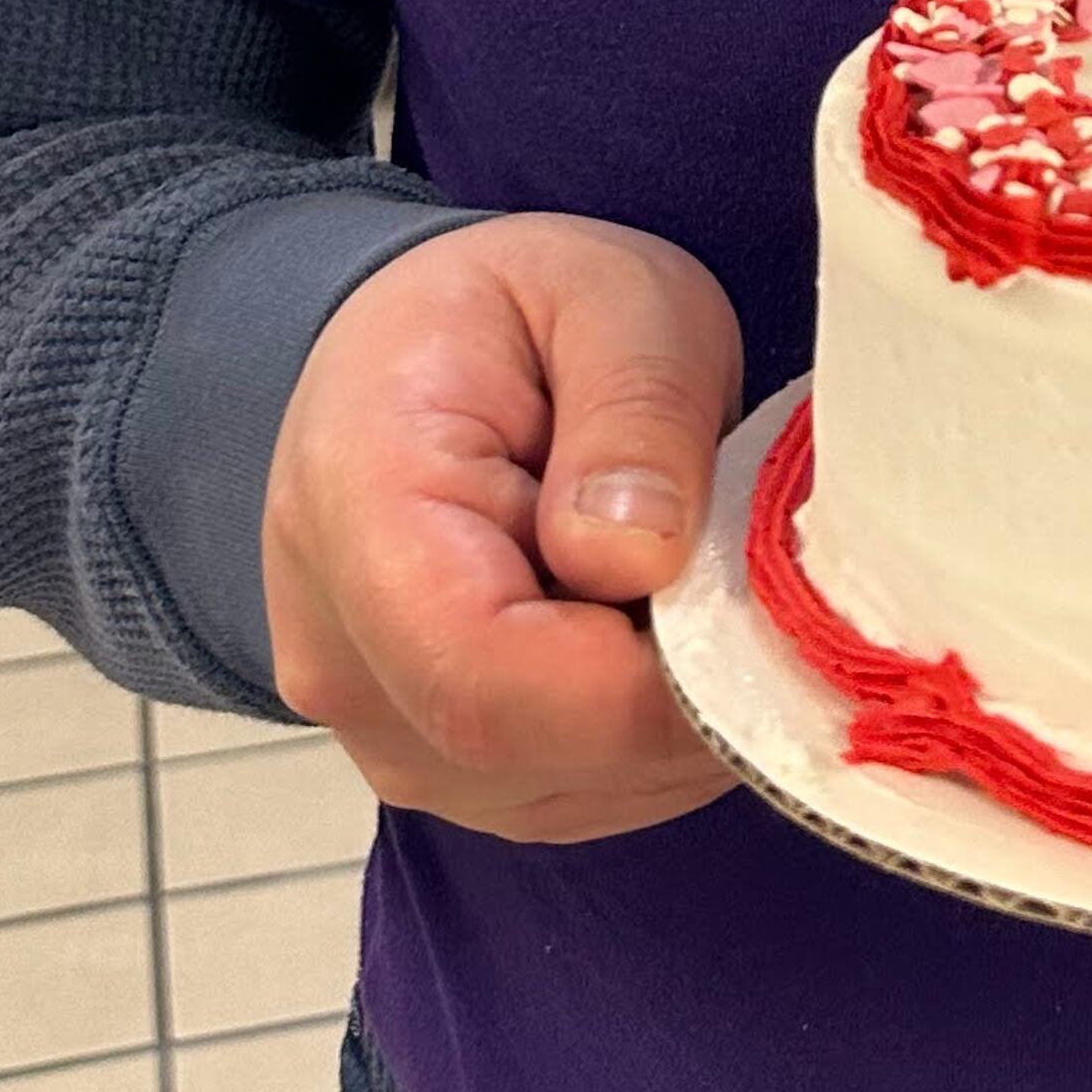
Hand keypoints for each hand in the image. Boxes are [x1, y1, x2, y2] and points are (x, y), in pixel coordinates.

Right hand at [262, 212, 745, 842]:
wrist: (410, 358)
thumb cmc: (510, 317)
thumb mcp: (612, 296)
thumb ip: (636, 409)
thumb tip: (639, 559)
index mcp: (355, 505)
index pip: (487, 677)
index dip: (647, 677)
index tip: (754, 598)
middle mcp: (338, 655)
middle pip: (539, 750)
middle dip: (683, 687)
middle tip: (742, 563)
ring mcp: (381, 733)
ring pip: (572, 789)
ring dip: (674, 714)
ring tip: (682, 575)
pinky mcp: (438, 772)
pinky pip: (576, 795)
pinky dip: (650, 733)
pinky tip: (653, 628)